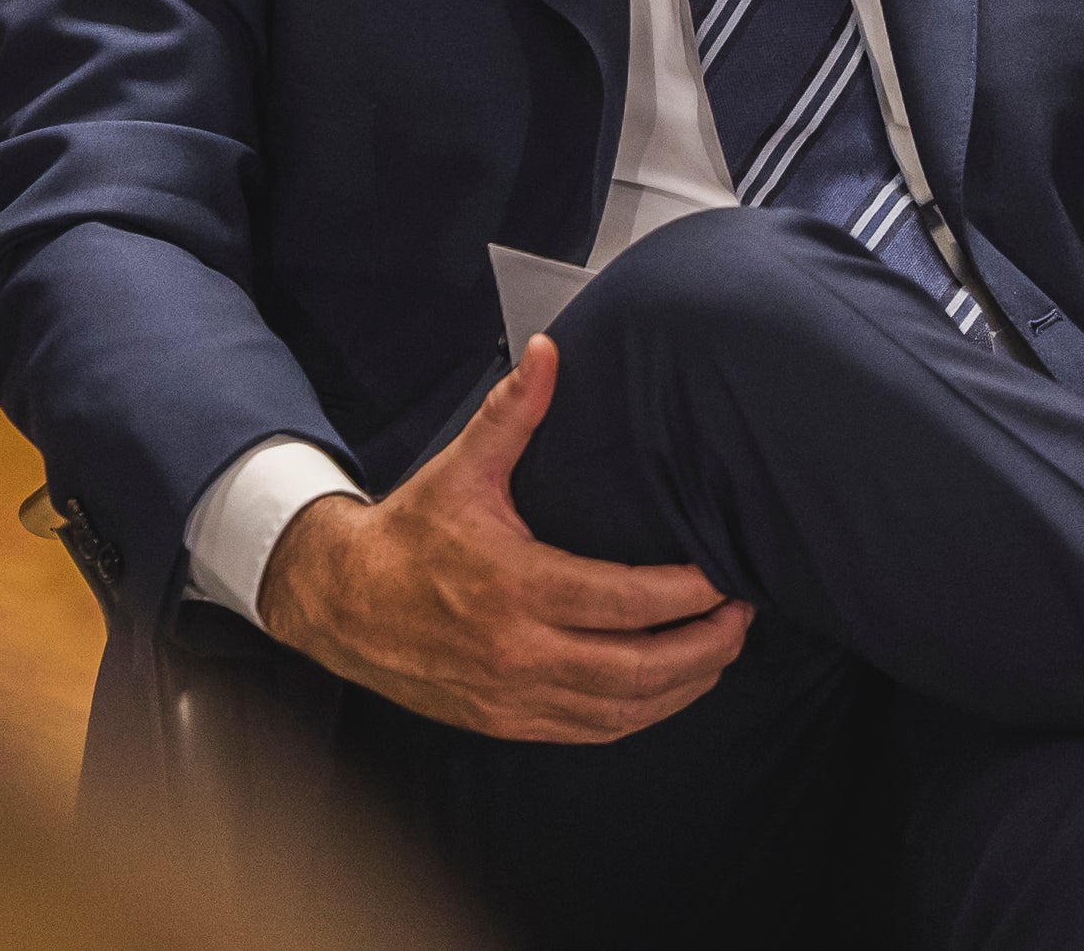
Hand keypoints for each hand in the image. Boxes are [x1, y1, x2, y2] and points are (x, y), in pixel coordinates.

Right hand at [256, 335, 753, 742]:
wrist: (340, 603)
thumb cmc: (411, 534)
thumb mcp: (462, 469)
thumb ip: (513, 412)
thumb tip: (549, 351)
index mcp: (516, 587)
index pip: (625, 600)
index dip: (688, 593)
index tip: (726, 575)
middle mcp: (518, 651)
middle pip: (637, 667)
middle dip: (705, 645)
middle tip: (744, 615)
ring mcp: (512, 696)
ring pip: (621, 709)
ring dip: (684, 685)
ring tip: (723, 649)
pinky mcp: (505, 721)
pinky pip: (589, 731)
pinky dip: (641, 715)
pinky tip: (672, 690)